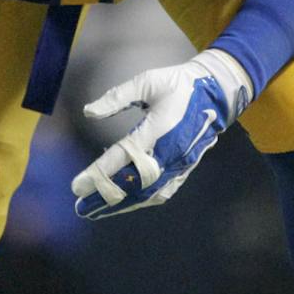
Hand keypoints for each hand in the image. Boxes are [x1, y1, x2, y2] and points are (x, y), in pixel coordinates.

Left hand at [72, 48, 253, 219]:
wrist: (217, 93)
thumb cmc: (179, 85)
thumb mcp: (147, 81)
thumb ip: (117, 97)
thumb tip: (88, 111)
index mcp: (158, 131)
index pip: (122, 158)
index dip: (99, 174)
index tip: (77, 186)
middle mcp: (169, 153)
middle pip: (132, 183)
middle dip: (105, 196)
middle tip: (80, 207)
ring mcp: (179, 164)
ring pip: (147, 192)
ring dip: (121, 204)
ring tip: (96, 212)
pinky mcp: (185, 168)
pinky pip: (163, 191)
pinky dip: (143, 201)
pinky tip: (127, 205)